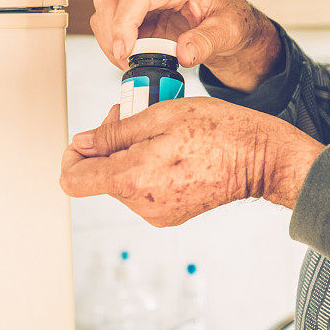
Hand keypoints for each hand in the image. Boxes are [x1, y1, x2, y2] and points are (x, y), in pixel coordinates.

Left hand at [59, 98, 324, 226]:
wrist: (258, 158)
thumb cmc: (217, 130)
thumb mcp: (159, 115)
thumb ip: (113, 133)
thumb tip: (82, 142)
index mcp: (132, 179)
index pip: (73, 180)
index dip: (72, 156)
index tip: (85, 139)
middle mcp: (141, 204)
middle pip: (100, 177)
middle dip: (107, 146)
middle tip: (129, 115)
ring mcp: (157, 213)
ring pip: (121, 182)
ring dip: (128, 155)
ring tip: (156, 130)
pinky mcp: (171, 214)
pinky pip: (142, 190)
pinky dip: (145, 169)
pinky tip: (167, 149)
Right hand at [91, 0, 281, 92]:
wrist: (230, 26)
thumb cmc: (231, 22)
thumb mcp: (228, 32)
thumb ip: (207, 42)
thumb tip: (184, 53)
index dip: (123, 22)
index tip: (124, 50)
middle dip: (112, 33)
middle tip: (127, 61)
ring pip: (105, 9)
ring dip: (110, 39)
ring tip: (132, 61)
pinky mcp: (137, 13)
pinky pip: (111, 24)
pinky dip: (115, 44)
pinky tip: (132, 57)